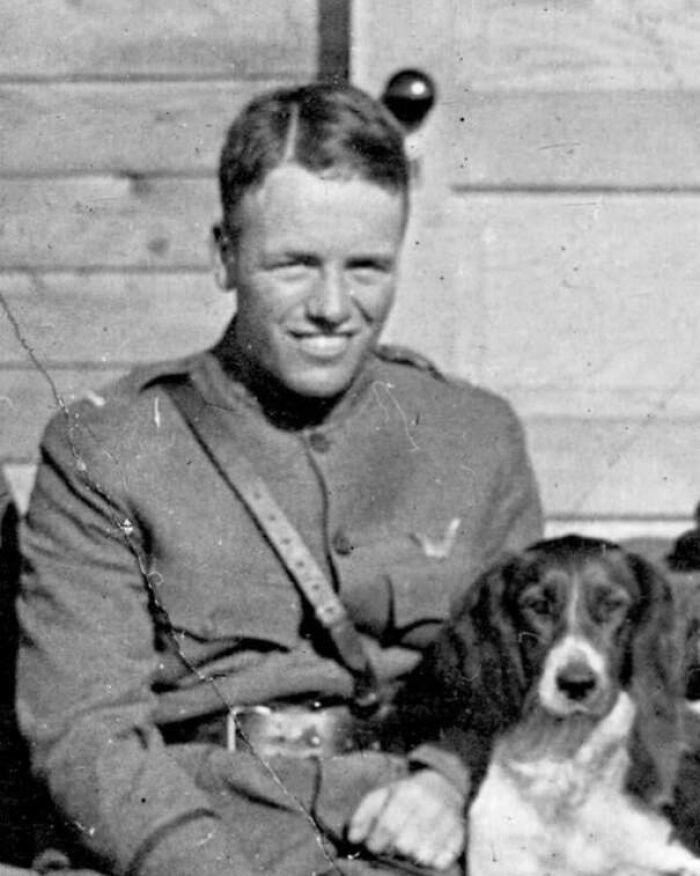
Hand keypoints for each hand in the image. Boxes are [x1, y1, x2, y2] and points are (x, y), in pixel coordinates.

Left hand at [347, 768, 464, 869]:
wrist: (445, 785)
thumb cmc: (407, 794)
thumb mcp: (383, 795)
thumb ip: (364, 815)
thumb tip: (353, 839)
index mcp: (408, 793)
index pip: (387, 828)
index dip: (375, 842)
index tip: (374, 845)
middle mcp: (430, 806)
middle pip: (404, 845)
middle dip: (394, 849)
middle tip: (394, 844)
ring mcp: (448, 821)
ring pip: (423, 856)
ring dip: (412, 856)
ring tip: (411, 846)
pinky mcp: (460, 836)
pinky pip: (442, 861)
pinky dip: (432, 860)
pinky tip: (428, 849)